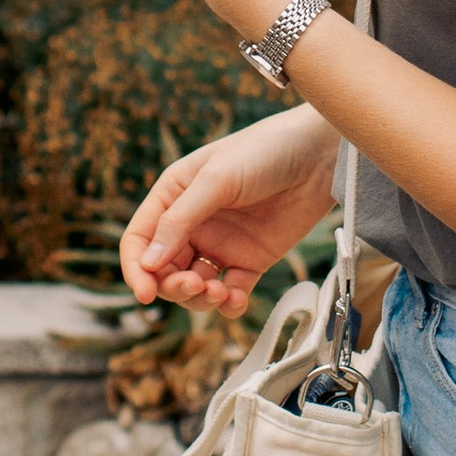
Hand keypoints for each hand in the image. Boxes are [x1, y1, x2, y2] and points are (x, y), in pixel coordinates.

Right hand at [122, 107, 338, 316]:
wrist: (319, 155)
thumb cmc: (264, 151)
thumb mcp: (216, 180)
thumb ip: (180, 220)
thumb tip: (148, 262)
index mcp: (173, 196)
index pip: (140, 240)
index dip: (137, 269)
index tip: (146, 293)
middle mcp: (192, 223)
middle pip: (164, 270)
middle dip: (173, 286)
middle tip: (194, 285)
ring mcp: (221, 244)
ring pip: (195, 286)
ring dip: (200, 298)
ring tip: (219, 292)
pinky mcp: (251, 260)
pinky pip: (230, 291)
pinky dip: (229, 304)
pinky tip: (236, 300)